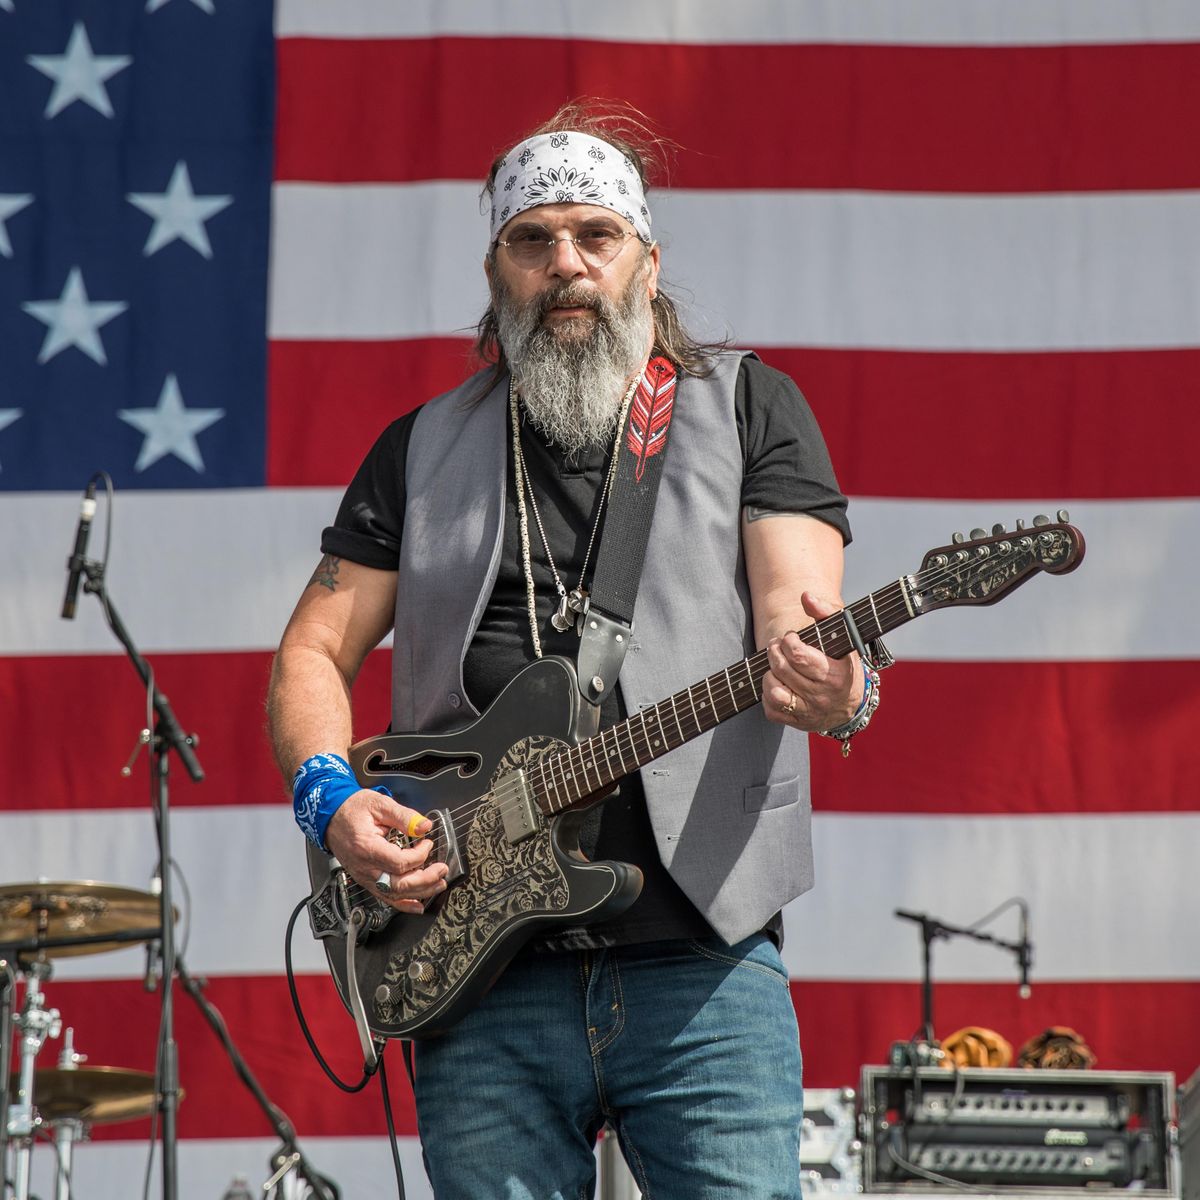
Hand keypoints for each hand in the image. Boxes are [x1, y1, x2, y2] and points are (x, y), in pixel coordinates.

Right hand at [325, 789, 448, 913]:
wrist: (330, 817)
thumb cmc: (352, 810)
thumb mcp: (380, 804)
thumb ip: (404, 816)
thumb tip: (423, 826)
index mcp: (367, 847)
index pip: (399, 862)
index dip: (419, 855)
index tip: (427, 843)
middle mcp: (364, 867)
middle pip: (398, 884)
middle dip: (425, 880)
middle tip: (442, 870)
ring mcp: (364, 876)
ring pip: (394, 893)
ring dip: (419, 892)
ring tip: (438, 885)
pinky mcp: (366, 879)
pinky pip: (385, 896)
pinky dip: (403, 904)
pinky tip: (417, 905)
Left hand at [762, 591, 860, 730]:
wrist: (849, 705)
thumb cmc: (842, 665)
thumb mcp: (844, 638)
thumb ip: (826, 613)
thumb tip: (806, 596)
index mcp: (836, 674)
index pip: (799, 655)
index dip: (788, 642)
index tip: (791, 638)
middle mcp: (823, 695)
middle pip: (783, 668)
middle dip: (774, 651)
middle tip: (777, 646)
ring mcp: (809, 711)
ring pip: (774, 690)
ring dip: (769, 673)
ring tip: (776, 665)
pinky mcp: (797, 723)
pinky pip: (771, 708)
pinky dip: (768, 693)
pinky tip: (777, 683)